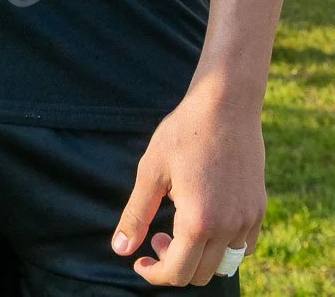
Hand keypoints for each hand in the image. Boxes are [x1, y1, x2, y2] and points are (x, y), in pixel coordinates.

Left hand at [112, 84, 264, 286]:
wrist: (225, 105)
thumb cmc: (183, 133)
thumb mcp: (151, 171)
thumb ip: (136, 214)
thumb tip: (120, 250)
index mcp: (198, 221)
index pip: (177, 272)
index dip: (154, 274)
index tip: (140, 261)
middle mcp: (228, 228)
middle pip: (201, 274)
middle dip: (174, 264)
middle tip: (157, 235)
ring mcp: (247, 220)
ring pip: (224, 264)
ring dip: (199, 257)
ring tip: (180, 225)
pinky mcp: (259, 209)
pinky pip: (243, 247)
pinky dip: (223, 247)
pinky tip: (206, 219)